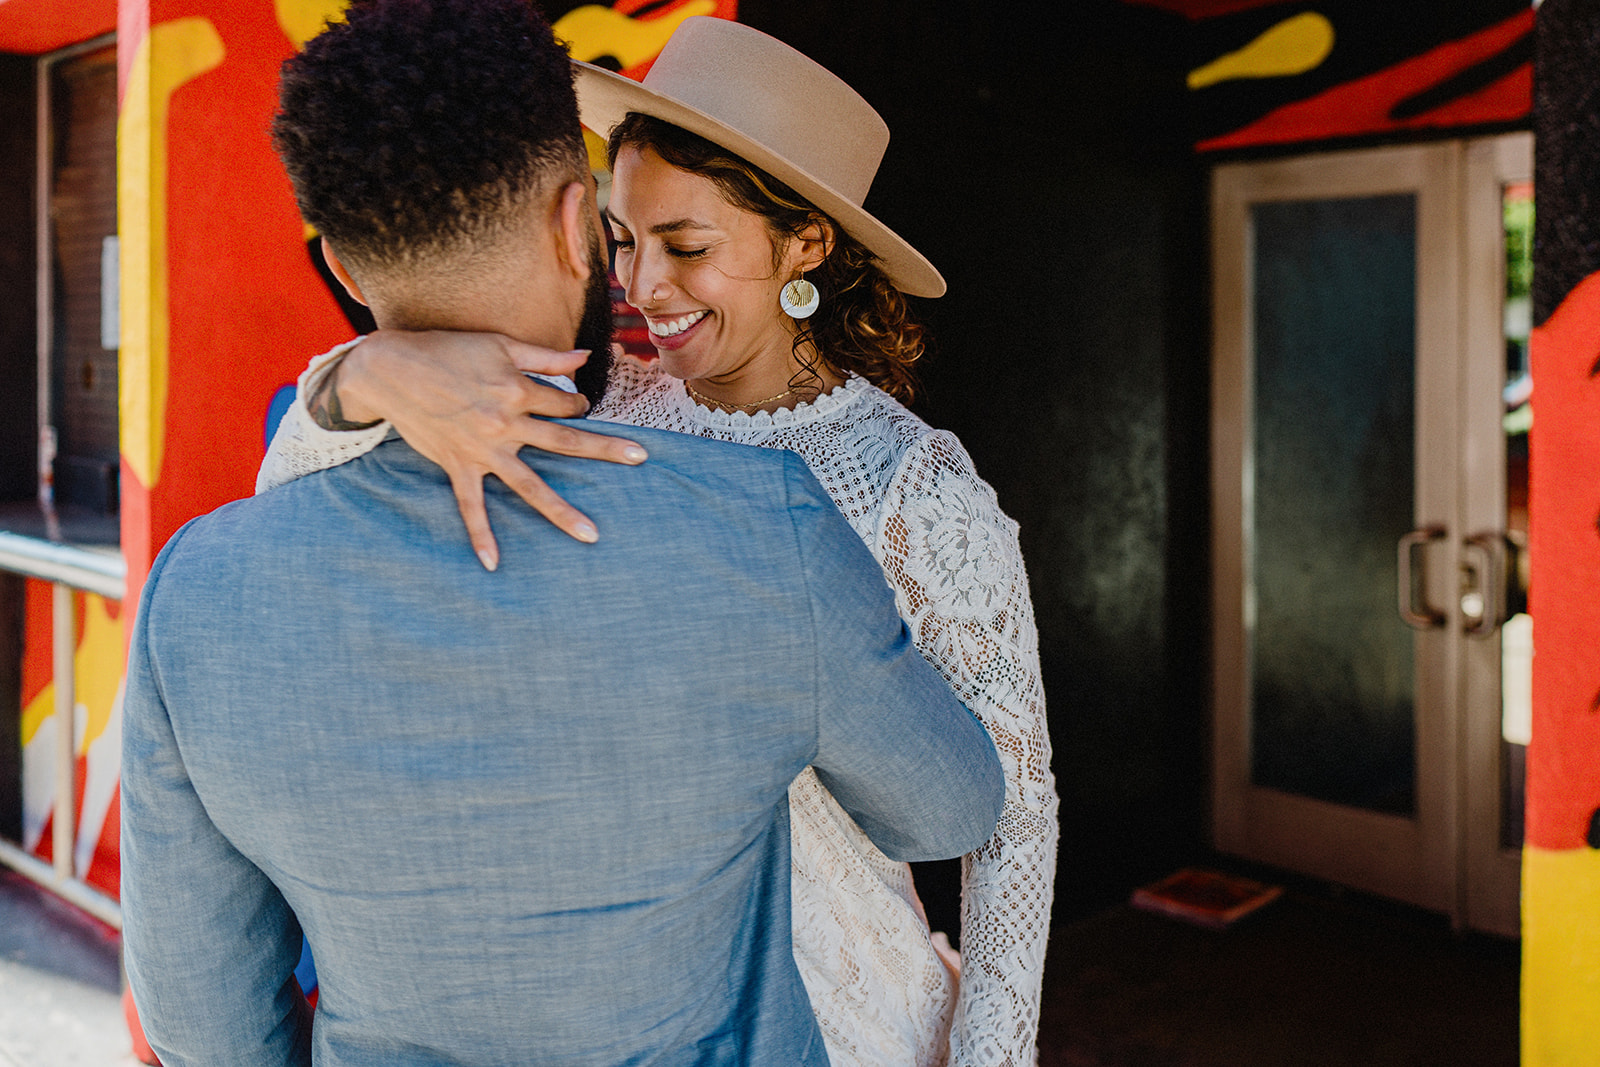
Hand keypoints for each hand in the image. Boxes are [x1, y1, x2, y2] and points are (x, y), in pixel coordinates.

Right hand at [334, 330, 646, 566]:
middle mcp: (506, 423)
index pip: (565, 404)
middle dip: (606, 449)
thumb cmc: (445, 349)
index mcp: (518, 390)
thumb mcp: (498, 344)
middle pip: (567, 441)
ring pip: (531, 486)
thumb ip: (544, 356)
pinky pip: (472, 507)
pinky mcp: (458, 465)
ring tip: (592, 535)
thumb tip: (584, 357)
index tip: (576, 405)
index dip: (577, 403)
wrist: (389, 368)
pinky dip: (481, 536)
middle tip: (642, 457)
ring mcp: (483, 449)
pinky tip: (494, 564)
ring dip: (562, 512)